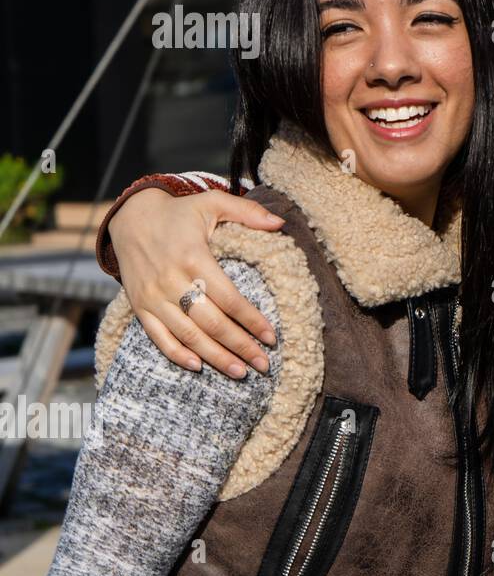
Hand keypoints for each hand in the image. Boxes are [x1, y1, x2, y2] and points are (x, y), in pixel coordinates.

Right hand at [109, 188, 284, 378]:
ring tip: (241, 372)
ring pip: (188, 335)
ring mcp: (153, 296)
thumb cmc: (178, 213)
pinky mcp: (139, 306)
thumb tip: (281, 222)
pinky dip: (177, 354)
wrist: (129, 218)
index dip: (251, 319)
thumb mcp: (212, 202)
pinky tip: (199, 367)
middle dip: (240, 346)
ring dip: (215, 357)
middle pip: (211, 323)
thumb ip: (247, 211)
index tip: (272, 337)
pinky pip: (158, 337)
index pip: (228, 297)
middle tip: (264, 365)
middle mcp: (171, 280)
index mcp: (193, 257)